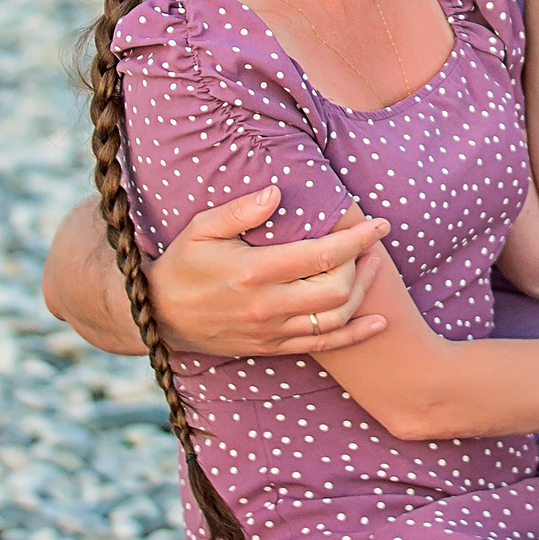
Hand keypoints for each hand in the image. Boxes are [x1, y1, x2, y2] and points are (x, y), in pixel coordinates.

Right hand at [147, 188, 392, 356]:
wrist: (160, 316)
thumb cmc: (183, 264)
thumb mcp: (201, 228)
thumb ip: (240, 211)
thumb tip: (276, 192)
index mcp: (254, 272)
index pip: (322, 256)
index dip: (357, 239)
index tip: (378, 223)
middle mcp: (267, 306)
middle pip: (337, 290)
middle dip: (363, 263)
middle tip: (372, 243)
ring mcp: (271, 331)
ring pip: (335, 319)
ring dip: (363, 293)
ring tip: (372, 268)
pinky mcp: (272, 347)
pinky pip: (322, 346)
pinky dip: (355, 335)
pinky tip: (377, 322)